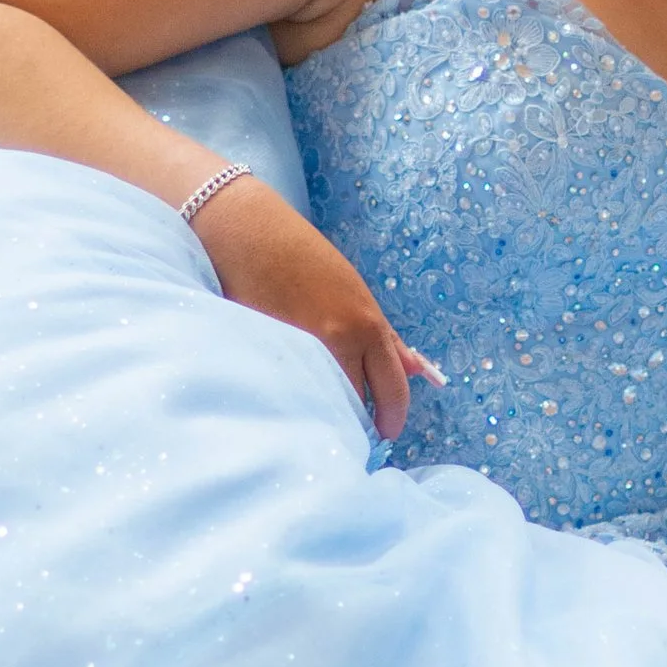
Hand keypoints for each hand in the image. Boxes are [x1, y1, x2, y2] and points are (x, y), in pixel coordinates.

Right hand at [188, 177, 436, 437]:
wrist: (248, 235)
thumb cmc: (305, 259)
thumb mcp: (355, 293)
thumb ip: (386, 337)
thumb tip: (418, 370)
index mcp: (366, 325)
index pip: (392, 389)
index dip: (393, 417)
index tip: (388, 431)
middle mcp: (338, 342)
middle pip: (358, 403)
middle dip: (358, 418)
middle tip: (352, 426)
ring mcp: (301, 351)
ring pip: (324, 402)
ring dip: (327, 410)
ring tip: (321, 411)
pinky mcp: (267, 357)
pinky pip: (291, 392)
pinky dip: (296, 398)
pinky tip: (292, 396)